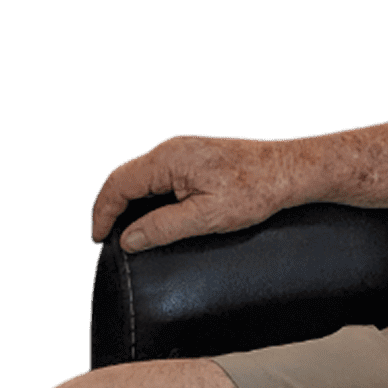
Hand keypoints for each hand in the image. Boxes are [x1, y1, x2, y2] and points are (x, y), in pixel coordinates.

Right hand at [89, 134, 297, 252]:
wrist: (289, 169)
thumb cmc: (255, 190)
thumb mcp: (205, 217)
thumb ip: (162, 228)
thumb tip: (129, 239)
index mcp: (169, 159)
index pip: (118, 184)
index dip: (102, 213)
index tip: (99, 238)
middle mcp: (172, 148)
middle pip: (125, 176)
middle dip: (111, 206)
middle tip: (106, 236)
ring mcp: (184, 148)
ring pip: (141, 173)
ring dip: (129, 199)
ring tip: (124, 227)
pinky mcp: (195, 154)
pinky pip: (159, 172)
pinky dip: (147, 192)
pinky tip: (150, 211)